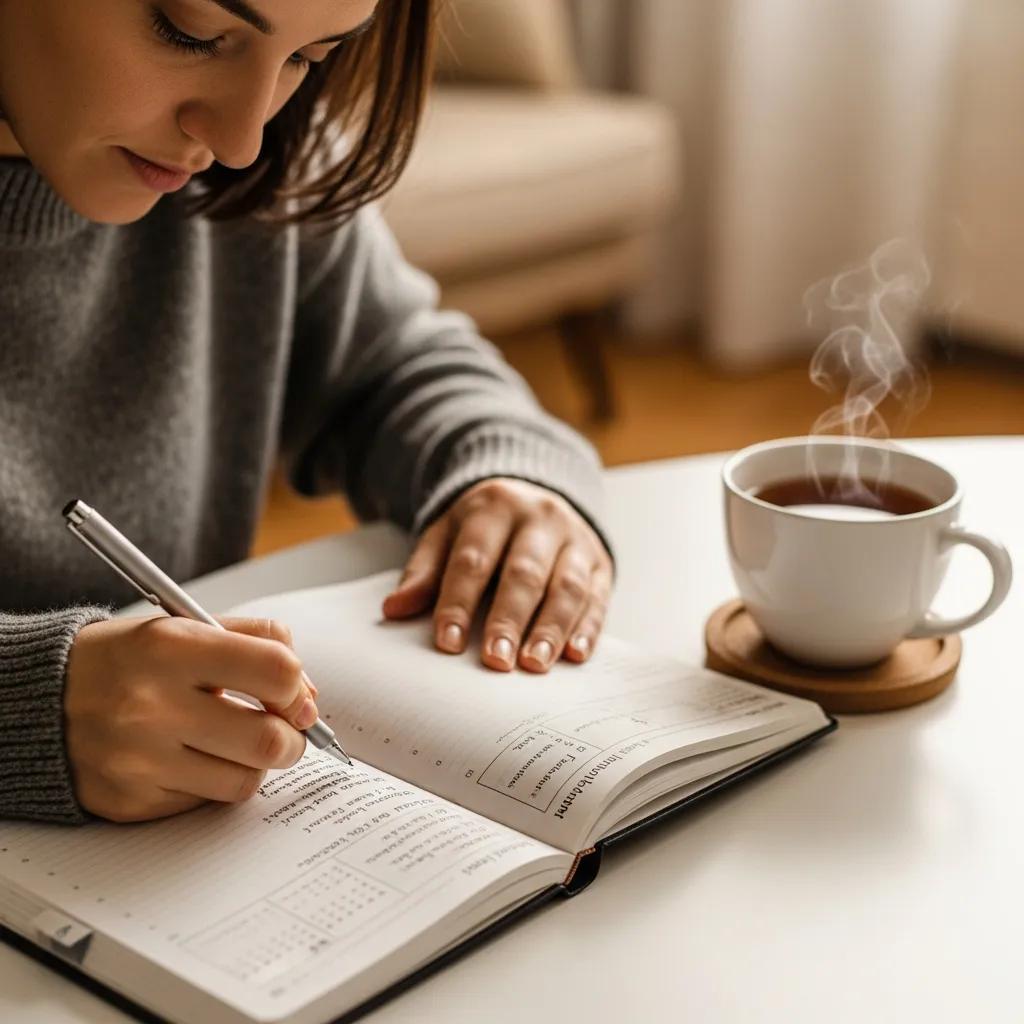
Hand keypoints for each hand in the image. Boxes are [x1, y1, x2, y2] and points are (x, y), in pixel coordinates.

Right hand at [64, 616, 319, 822]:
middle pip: (268, 739)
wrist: (39, 701)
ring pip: (244, 780)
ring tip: (236, 743)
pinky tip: (193, 759)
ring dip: (254, 764)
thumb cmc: (125, 661)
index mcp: (171, 647)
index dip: (298, 687)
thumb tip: (306, 693)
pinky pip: (204, 803)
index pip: (275, 670)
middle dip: (292, 738)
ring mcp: (138, 759)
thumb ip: (254, 642)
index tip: (295, 696)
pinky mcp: (130, 801)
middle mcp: (152, 705)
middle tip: (284, 731)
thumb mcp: (184, 626)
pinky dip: (213, 783)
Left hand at [382, 478, 612, 672]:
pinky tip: (574, 655)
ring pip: (567, 585)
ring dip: (552, 628)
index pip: (474, 559)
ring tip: (535, 665)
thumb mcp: (446, 535)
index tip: (447, 643)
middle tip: (496, 661)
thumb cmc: (483, 529)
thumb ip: (423, 572)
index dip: (459, 602)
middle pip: (524, 572)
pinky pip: (598, 596)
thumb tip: (394, 609)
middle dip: (509, 619)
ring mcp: (575, 539)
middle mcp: (539, 518)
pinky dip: (587, 627)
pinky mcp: (600, 562)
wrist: (536, 499)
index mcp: (493, 508)